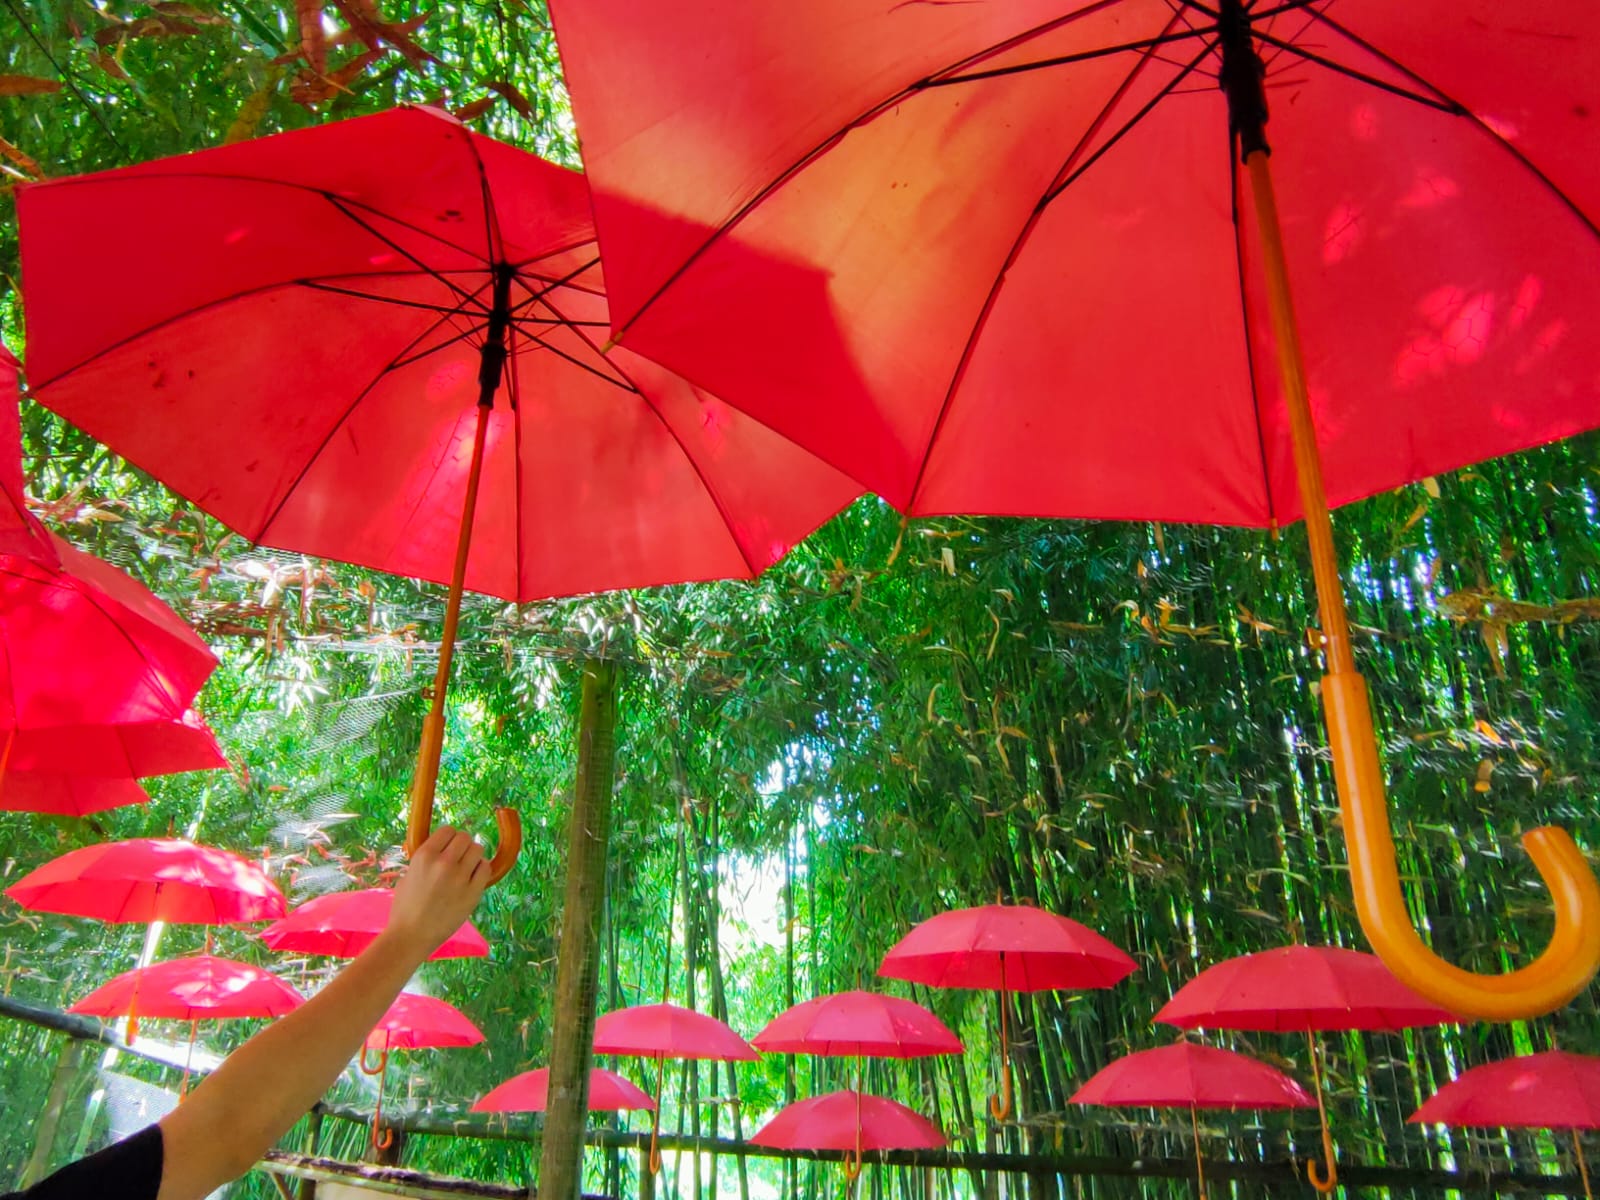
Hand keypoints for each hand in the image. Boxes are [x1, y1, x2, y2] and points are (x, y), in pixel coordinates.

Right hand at [383, 826, 489, 959]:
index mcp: (424, 856)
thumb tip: (441, 849)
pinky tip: (473, 878)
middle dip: (462, 846)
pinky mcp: (473, 892)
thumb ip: (426, 860)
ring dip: (473, 856)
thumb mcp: (408, 875)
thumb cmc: (405, 908)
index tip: (448, 847)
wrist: (412, 936)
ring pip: (478, 850)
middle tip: (458, 858)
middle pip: (465, 838)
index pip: (448, 830)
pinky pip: (485, 868)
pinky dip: (481, 870)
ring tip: (466, 868)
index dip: (449, 838)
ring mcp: (460, 877)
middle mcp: (444, 862)